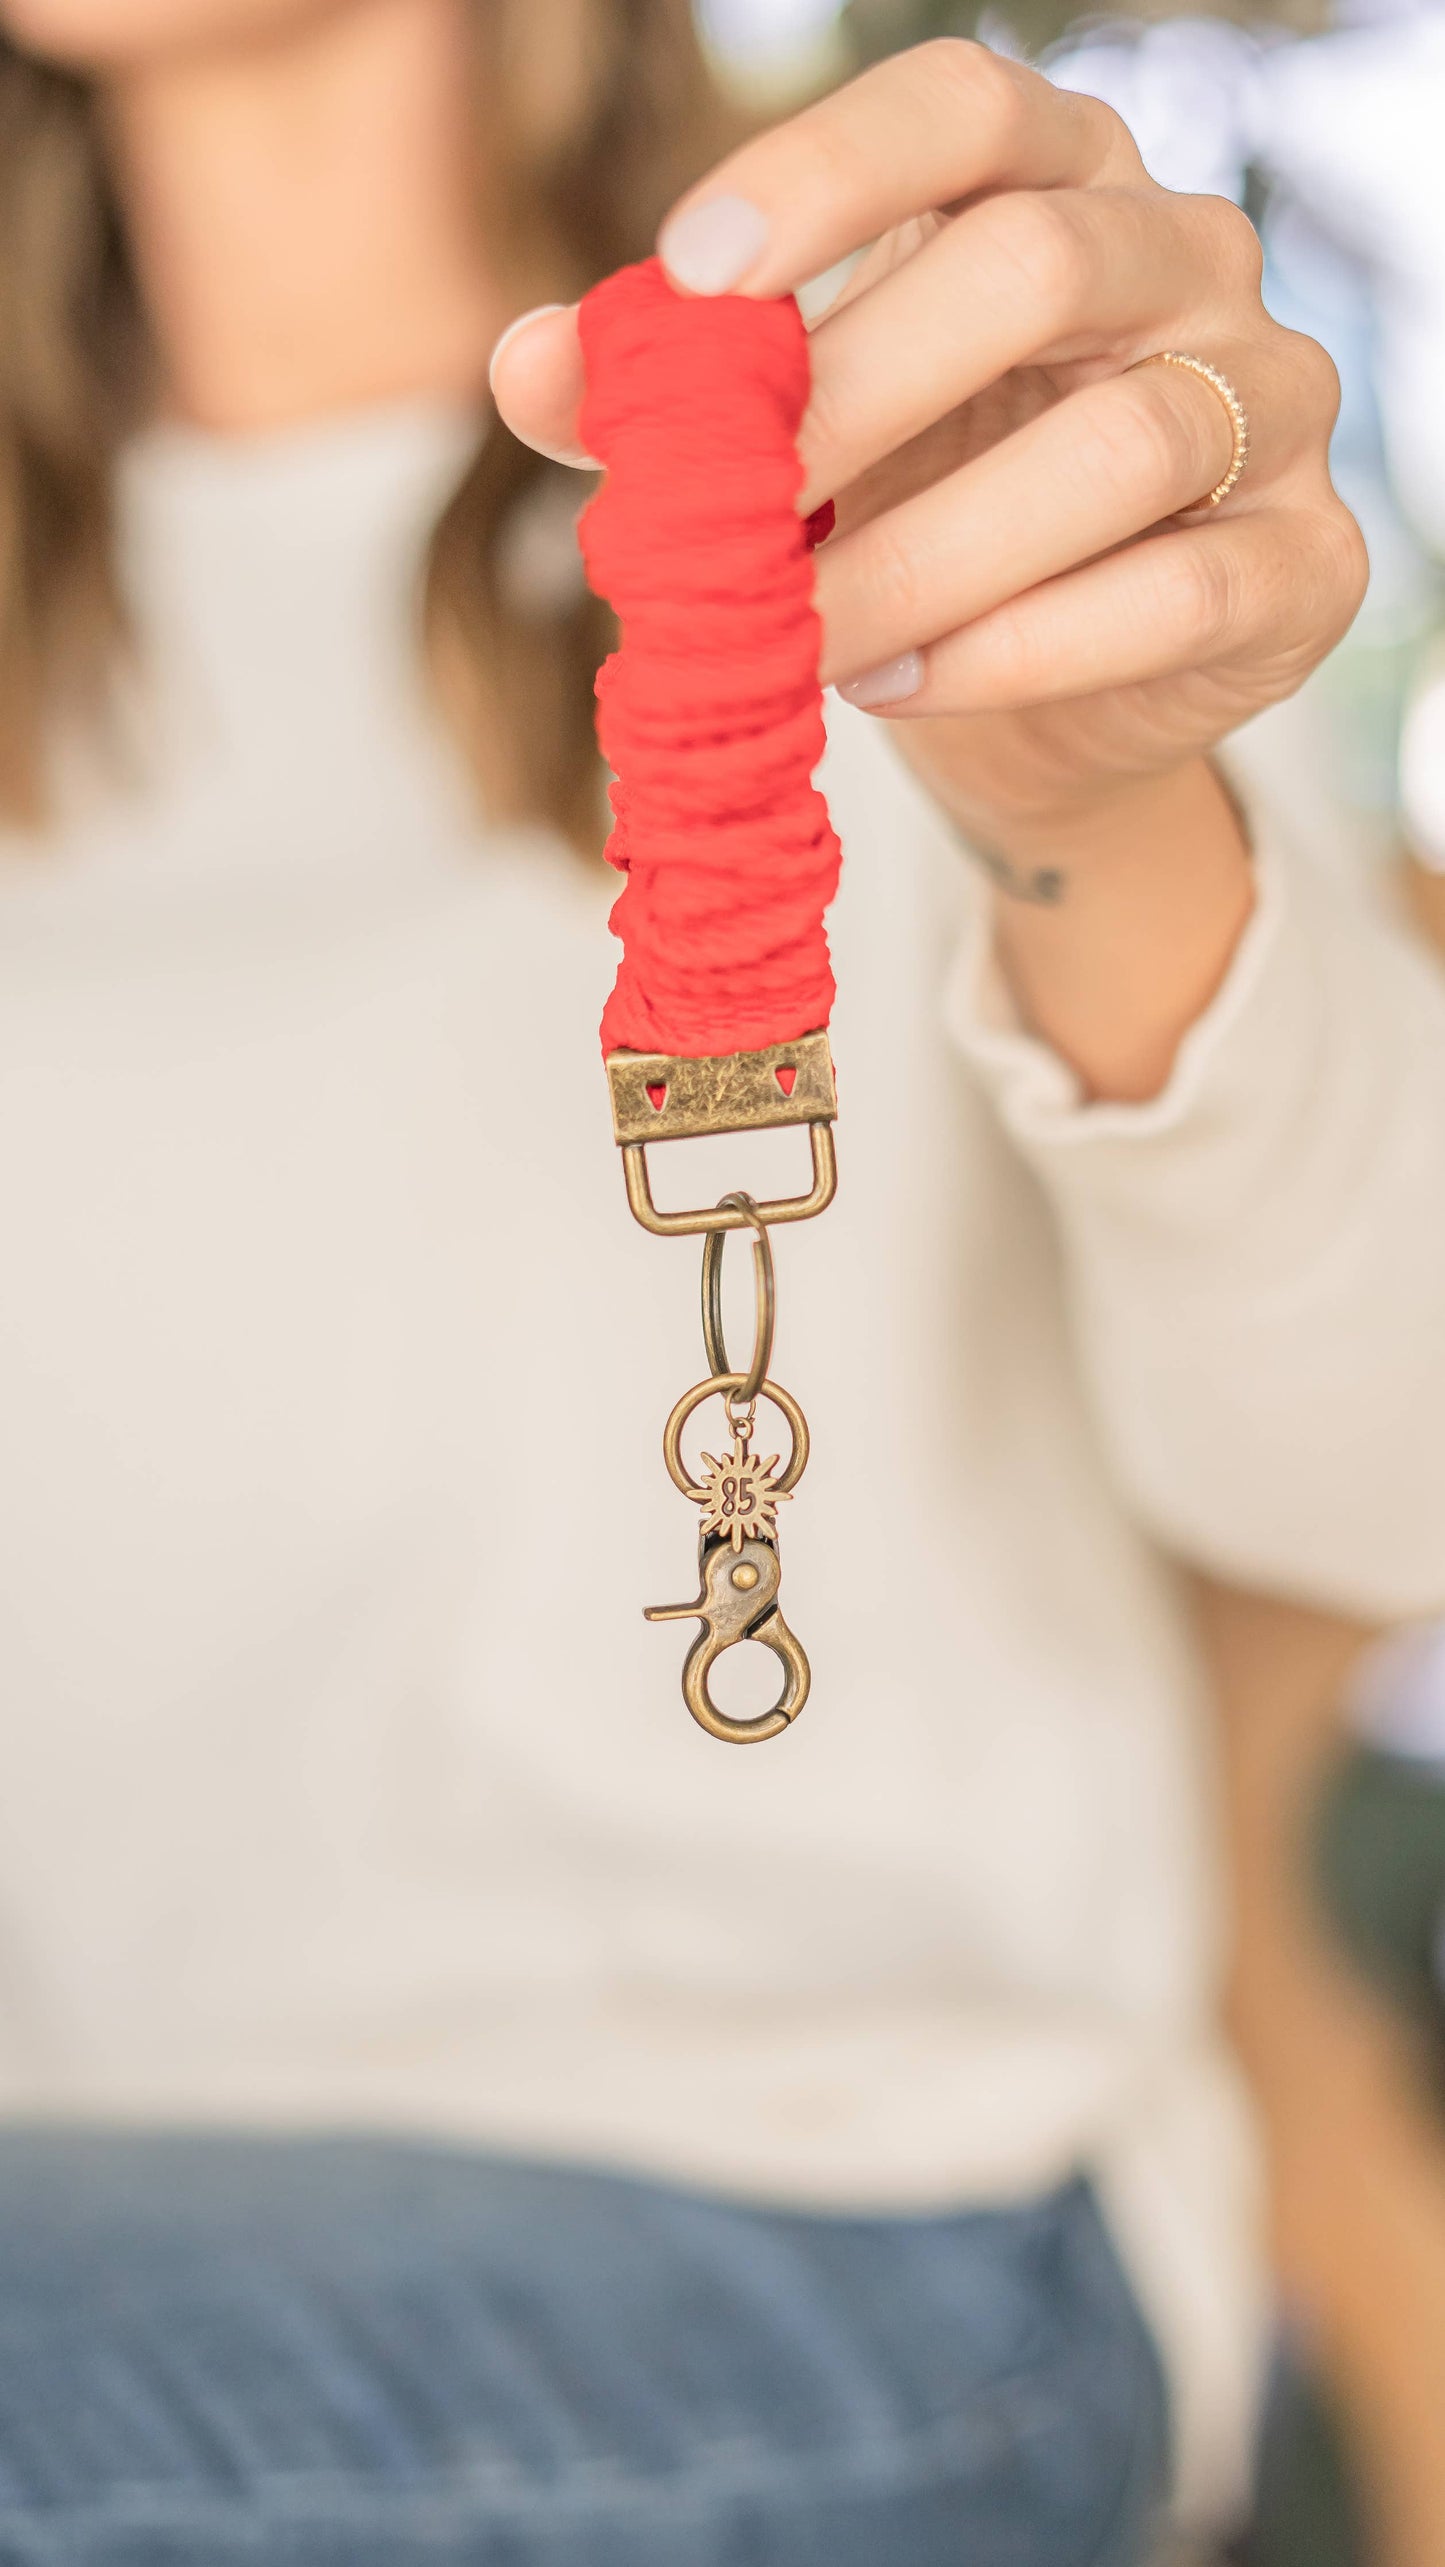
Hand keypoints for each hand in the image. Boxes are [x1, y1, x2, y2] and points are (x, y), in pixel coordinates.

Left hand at [489, 39, 1366, 856]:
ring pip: (1122, 446)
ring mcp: (1274, 403)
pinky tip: (900, 687)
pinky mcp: (1308, 565)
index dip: (828, 171)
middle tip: (733, 515)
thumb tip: (527, 363)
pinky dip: (1017, 651)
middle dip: (858, 396)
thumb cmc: (905, 523)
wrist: (1034, 702)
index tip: (690, 275)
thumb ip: (667, 406)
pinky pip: (1179, 593)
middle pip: (1037, 267)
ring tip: (805, 637)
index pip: (965, 107)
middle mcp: (1187, 258)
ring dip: (930, 557)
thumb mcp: (783, 454)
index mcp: (1056, 181)